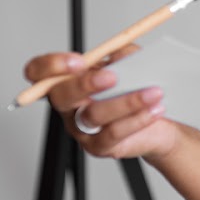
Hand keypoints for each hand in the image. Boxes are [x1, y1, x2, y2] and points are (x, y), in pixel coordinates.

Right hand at [22, 46, 178, 159]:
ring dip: (126, 101)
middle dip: (84, 84)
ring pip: (93, 115)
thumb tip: (119, 53)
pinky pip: (113, 133)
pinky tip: (154, 110)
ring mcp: (81, 128)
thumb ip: (123, 53)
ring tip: (153, 92)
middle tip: (112, 76)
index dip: (50, 65)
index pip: (40, 72)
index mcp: (70, 80)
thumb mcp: (131, 62)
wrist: (159, 121)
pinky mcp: (98, 146)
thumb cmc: (138, 88)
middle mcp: (70, 106)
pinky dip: (137, 119)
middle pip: (60, 95)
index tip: (78, 61)